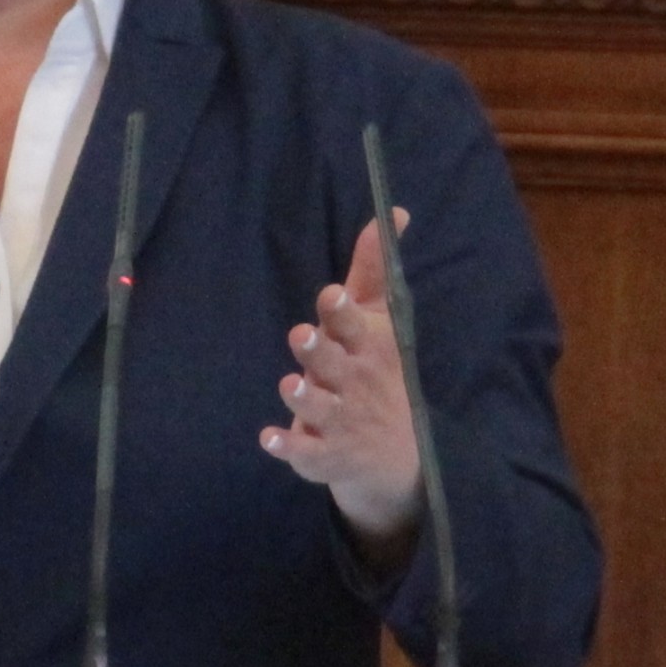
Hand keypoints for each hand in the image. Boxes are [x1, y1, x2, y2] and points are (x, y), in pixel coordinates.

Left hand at [266, 212, 424, 562]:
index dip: (341, 313)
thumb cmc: (378, 368)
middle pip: (332, 363)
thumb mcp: (379, 319)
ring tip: (291, 384)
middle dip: (318, 350)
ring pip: (318, 407)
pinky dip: (287, 447)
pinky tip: (269, 439)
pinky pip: (305, 452)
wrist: (397, 454)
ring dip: (303, 396)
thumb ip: (374, 267)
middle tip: (302, 335)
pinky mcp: (324, 454)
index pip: (354, 326)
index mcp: (368, 346)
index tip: (330, 297)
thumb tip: (394, 212)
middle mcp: (355, 382)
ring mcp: (340, 420)